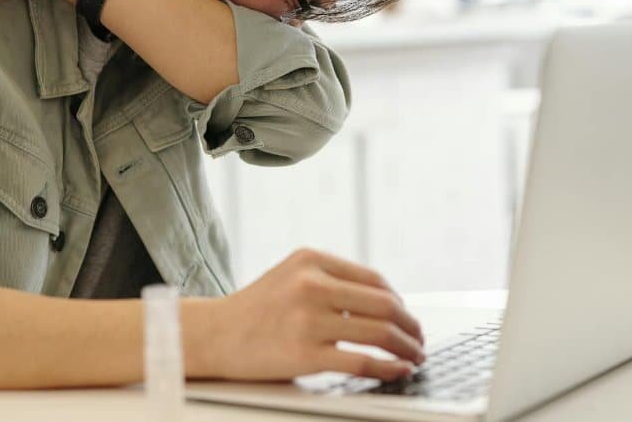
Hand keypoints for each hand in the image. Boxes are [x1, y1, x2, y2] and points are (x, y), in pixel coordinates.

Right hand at [206, 248, 424, 381]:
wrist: (212, 335)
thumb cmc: (254, 310)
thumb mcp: (290, 276)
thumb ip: (329, 280)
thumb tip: (385, 303)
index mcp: (311, 260)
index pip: (374, 280)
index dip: (400, 302)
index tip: (408, 318)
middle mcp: (311, 284)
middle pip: (385, 304)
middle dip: (411, 326)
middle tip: (419, 340)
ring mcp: (308, 319)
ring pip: (379, 333)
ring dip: (406, 348)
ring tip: (414, 357)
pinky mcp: (304, 353)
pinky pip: (361, 362)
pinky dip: (388, 368)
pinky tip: (398, 370)